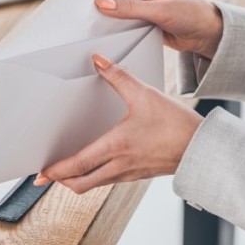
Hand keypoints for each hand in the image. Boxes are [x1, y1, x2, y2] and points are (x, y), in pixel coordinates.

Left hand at [34, 54, 202, 193]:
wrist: (204, 148)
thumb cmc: (176, 124)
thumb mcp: (144, 95)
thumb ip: (118, 76)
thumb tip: (98, 60)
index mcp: (116, 147)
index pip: (77, 165)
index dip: (56, 171)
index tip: (41, 173)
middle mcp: (119, 165)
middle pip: (80, 184)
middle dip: (60, 180)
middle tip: (45, 174)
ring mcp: (128, 173)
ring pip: (93, 185)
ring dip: (76, 179)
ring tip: (63, 170)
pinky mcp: (137, 174)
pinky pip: (107, 180)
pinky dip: (93, 176)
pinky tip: (92, 163)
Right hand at [95, 0, 222, 59]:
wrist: (207, 34)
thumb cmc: (191, 14)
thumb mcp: (159, 11)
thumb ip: (129, 8)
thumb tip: (101, 4)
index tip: (92, 5)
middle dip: (102, 4)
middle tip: (92, 19)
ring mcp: (140, 3)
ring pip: (114, 7)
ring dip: (109, 17)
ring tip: (100, 29)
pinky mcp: (140, 18)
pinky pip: (121, 20)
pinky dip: (115, 27)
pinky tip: (111, 35)